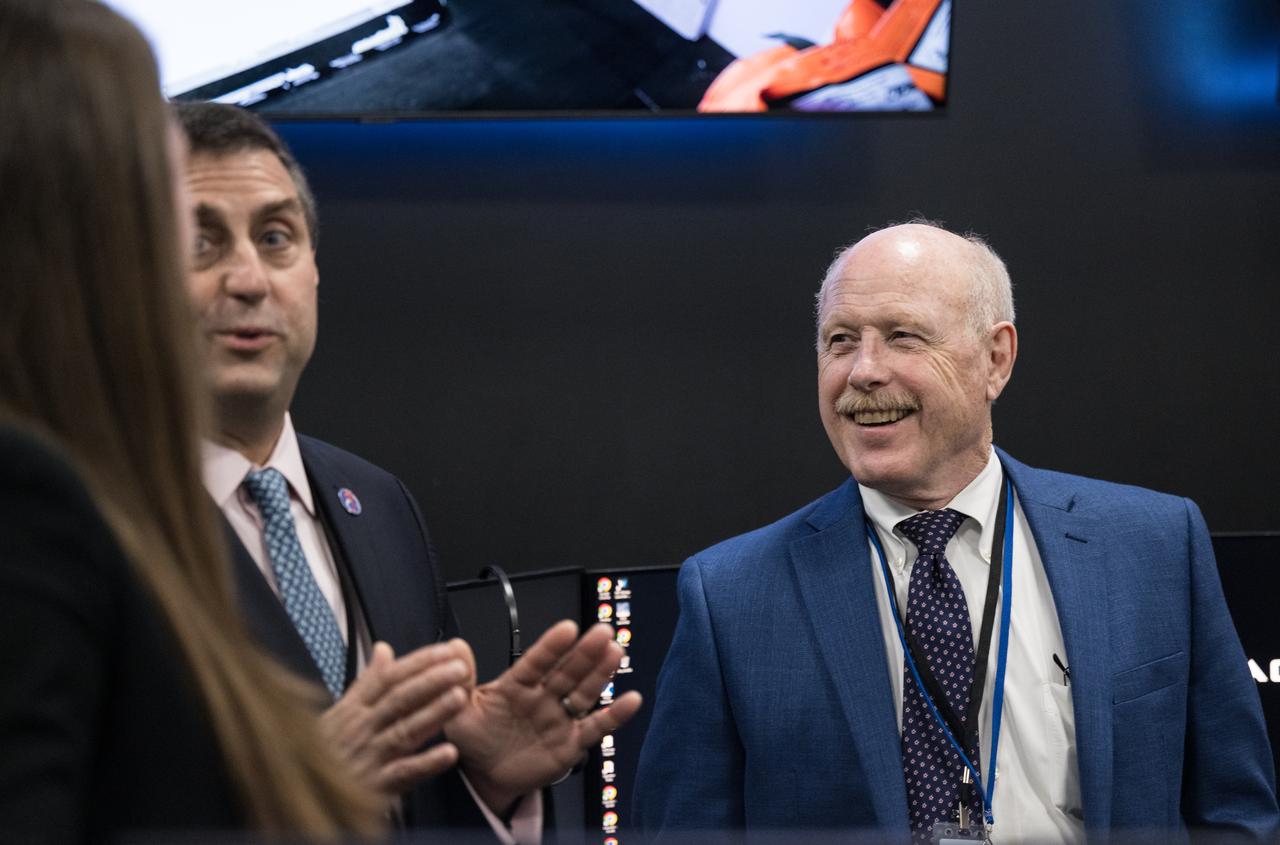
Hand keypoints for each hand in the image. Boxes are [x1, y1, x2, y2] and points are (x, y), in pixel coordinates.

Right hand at [318, 640, 468, 798]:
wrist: (299, 798)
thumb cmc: (325, 754)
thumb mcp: (339, 714)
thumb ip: (367, 682)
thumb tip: (384, 648)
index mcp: (352, 710)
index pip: (388, 678)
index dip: (419, 662)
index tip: (447, 650)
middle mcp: (359, 730)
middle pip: (398, 699)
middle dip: (431, 681)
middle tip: (460, 667)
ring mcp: (367, 758)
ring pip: (403, 731)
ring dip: (433, 713)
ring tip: (460, 697)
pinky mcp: (373, 788)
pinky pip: (402, 773)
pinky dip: (426, 764)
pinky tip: (449, 753)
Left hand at [445, 621, 642, 816]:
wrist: (484, 775)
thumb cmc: (473, 739)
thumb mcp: (458, 712)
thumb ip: (459, 681)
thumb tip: (455, 647)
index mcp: (517, 685)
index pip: (537, 662)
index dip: (552, 646)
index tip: (568, 628)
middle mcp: (543, 696)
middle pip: (567, 671)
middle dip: (585, 652)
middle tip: (602, 631)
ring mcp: (559, 717)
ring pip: (584, 692)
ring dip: (601, 673)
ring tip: (615, 653)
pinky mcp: (572, 743)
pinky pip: (595, 727)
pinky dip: (615, 715)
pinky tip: (631, 700)